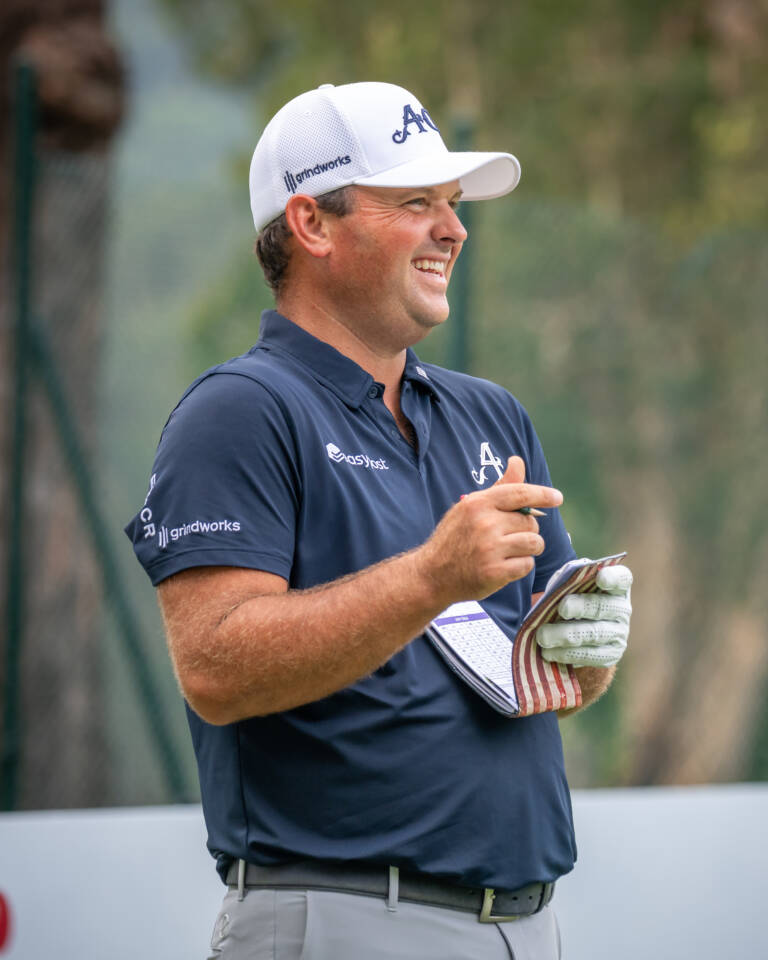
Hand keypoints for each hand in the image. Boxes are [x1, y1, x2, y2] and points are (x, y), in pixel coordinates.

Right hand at [417, 456, 562, 603]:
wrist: (432, 575)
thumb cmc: (455, 538)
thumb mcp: (471, 508)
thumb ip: (500, 487)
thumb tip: (518, 461)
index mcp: (479, 504)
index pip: (520, 493)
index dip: (542, 494)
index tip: (557, 497)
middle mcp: (485, 524)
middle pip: (531, 522)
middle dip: (526, 530)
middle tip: (508, 537)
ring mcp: (490, 549)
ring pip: (534, 543)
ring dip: (528, 549)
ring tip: (509, 552)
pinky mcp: (495, 572)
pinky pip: (527, 565)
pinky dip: (520, 567)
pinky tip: (503, 567)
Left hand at [535, 564, 632, 667]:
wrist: (573, 631)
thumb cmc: (570, 598)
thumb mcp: (568, 585)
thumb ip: (566, 581)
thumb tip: (558, 585)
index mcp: (614, 586)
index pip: (622, 578)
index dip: (614, 577)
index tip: (601, 578)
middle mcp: (622, 609)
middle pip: (603, 606)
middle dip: (581, 607)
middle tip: (562, 609)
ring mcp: (619, 633)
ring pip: (594, 634)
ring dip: (566, 635)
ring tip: (543, 636)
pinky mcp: (611, 654)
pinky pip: (589, 656)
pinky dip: (566, 654)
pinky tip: (548, 652)